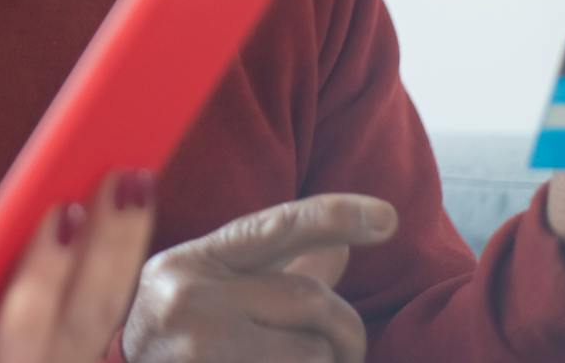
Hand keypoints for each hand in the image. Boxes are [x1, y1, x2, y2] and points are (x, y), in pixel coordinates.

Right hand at [122, 193, 398, 362]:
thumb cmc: (177, 341)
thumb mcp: (211, 292)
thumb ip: (276, 270)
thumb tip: (343, 245)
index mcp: (192, 261)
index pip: (273, 228)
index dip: (333, 216)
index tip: (386, 217)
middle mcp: (188, 299)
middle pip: (310, 299)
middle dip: (345, 330)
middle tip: (344, 351)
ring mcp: (198, 351)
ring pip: (313, 353)